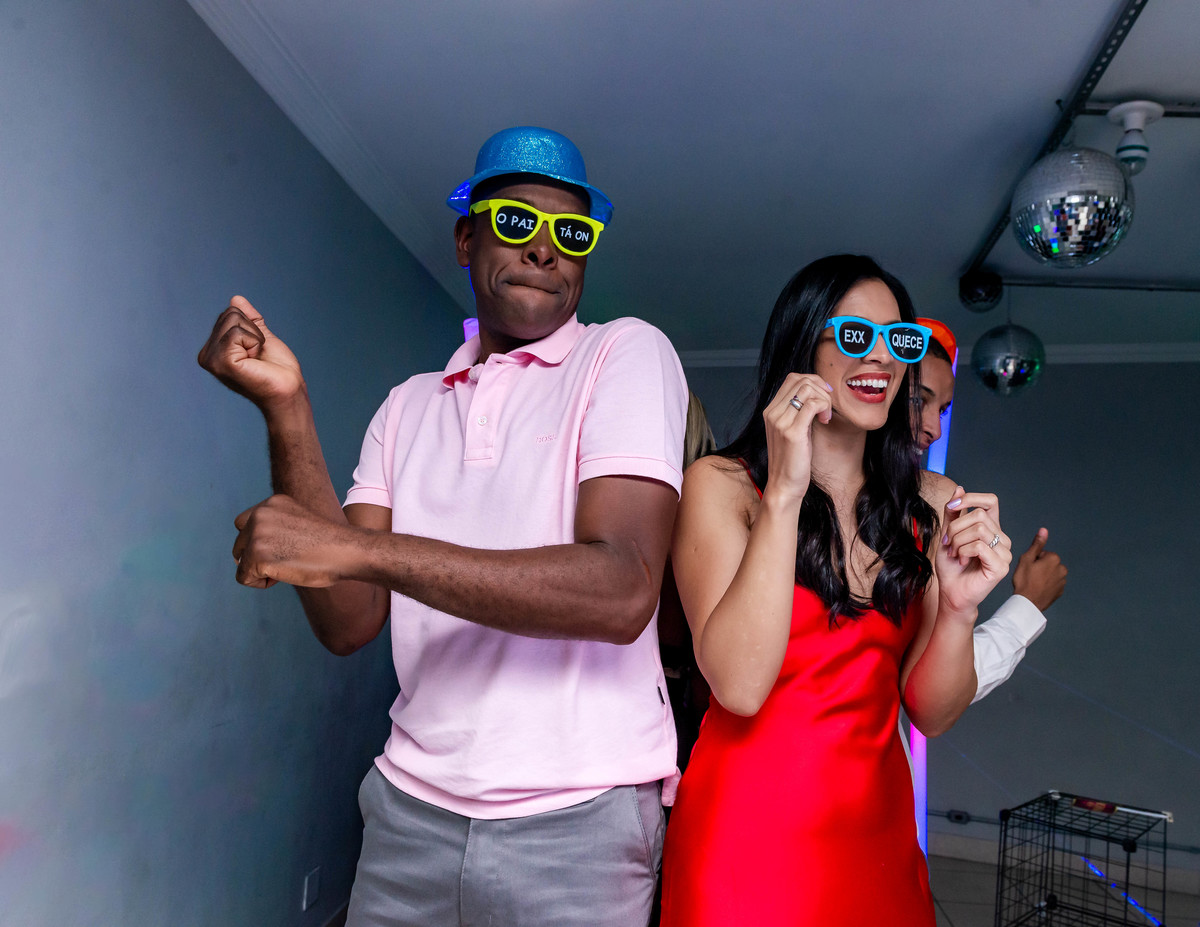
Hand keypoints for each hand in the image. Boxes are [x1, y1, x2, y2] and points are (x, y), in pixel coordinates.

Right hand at [197, 296, 303, 410]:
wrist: (288, 390)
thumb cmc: (277, 369)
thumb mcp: (260, 337)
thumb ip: (248, 320)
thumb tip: (236, 299)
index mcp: (212, 350)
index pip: (228, 314)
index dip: (251, 329)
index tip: (256, 352)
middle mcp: (206, 356)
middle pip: (230, 314)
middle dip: (252, 331)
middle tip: (258, 356)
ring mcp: (211, 360)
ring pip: (234, 320)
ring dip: (255, 338)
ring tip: (256, 359)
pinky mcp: (221, 362)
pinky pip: (238, 332)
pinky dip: (254, 342)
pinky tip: (255, 360)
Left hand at [232, 495, 355, 588]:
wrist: (346, 551)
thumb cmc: (329, 545)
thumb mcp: (298, 523)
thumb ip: (275, 527)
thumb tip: (247, 553)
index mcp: (272, 503)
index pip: (245, 525)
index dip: (259, 542)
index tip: (284, 549)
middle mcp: (260, 514)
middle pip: (239, 543)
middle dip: (256, 557)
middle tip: (286, 561)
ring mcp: (257, 534)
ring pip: (241, 561)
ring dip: (259, 570)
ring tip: (287, 568)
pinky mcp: (257, 556)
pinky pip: (244, 578)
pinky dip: (261, 583)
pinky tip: (283, 576)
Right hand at [760, 373, 833, 506]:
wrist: (784, 484)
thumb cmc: (791, 460)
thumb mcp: (791, 430)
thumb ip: (797, 412)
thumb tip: (816, 393)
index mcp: (770, 411)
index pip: (792, 378)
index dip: (812, 381)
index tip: (824, 396)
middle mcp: (772, 413)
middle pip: (800, 380)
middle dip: (820, 388)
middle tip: (827, 406)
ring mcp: (780, 421)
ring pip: (807, 389)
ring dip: (823, 398)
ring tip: (825, 415)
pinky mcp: (792, 432)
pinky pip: (812, 404)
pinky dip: (824, 407)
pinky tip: (825, 421)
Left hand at [935, 488, 1011, 620]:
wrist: (951, 593)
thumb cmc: (951, 567)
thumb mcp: (948, 535)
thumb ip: (953, 514)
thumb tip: (960, 488)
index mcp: (991, 529)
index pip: (991, 501)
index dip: (971, 498)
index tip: (951, 507)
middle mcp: (1001, 538)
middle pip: (979, 515)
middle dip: (955, 528)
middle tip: (947, 544)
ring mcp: (1004, 553)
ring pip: (979, 530)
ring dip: (958, 541)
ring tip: (954, 554)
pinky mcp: (1001, 566)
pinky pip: (980, 546)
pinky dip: (963, 551)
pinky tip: (960, 561)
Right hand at [1013, 527, 1066, 610]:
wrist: (1028, 602)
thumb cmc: (1025, 580)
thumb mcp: (1026, 559)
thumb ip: (1037, 544)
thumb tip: (1044, 530)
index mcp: (1054, 559)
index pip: (1043, 554)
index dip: (1034, 560)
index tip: (1029, 568)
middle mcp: (1062, 569)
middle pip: (1049, 563)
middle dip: (1041, 567)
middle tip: (1030, 575)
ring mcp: (1062, 581)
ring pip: (1051, 574)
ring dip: (1044, 576)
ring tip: (1033, 583)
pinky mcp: (1060, 591)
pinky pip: (1053, 584)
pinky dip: (1047, 585)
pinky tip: (1038, 589)